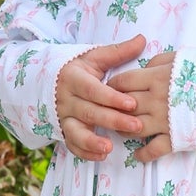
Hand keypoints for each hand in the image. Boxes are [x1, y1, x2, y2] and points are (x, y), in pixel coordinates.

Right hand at [55, 35, 146, 159]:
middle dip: (113, 120)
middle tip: (136, 126)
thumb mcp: (95, 58)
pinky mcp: (64, 131)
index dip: (112, 98)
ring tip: (109, 148)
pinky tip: (101, 156)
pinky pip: (72, 144)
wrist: (53, 81)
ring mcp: (64, 117)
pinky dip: (85, 152)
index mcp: (74, 78)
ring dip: (92, 141)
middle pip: (89, 112)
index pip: (93, 90)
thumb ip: (118, 52)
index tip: (132, 103)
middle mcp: (66, 99)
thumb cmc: (81, 70)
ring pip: (76, 131)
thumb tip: (142, 39)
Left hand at [108, 48, 173, 162]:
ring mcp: (164, 121)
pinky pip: (152, 150)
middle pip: (123, 106)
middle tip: (113, 111)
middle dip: (114, 108)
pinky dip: (142, 154)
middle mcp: (155, 100)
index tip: (110, 89)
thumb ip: (159, 61)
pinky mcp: (175, 138)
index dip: (112, 86)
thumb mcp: (182, 58)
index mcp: (155, 78)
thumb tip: (146, 65)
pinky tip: (138, 154)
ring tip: (123, 130)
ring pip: (132, 128)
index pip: (122, 82)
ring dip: (124, 130)